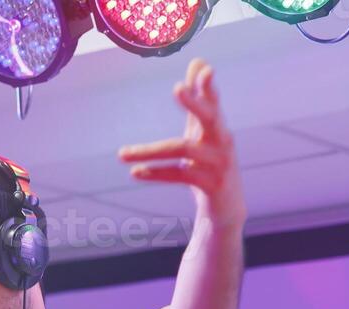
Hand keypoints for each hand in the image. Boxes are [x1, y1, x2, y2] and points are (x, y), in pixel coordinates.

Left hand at [118, 58, 246, 229]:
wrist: (227, 206)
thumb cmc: (211, 161)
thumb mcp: (204, 130)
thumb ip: (199, 99)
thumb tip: (198, 62)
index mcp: (218, 126)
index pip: (213, 100)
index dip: (206, 85)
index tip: (201, 66)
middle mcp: (222, 141)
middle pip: (210, 118)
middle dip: (194, 103)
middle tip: (178, 88)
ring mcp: (219, 164)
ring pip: (183, 150)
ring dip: (150, 151)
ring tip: (122, 154)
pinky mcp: (212, 185)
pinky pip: (181, 176)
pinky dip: (157, 173)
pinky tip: (135, 172)